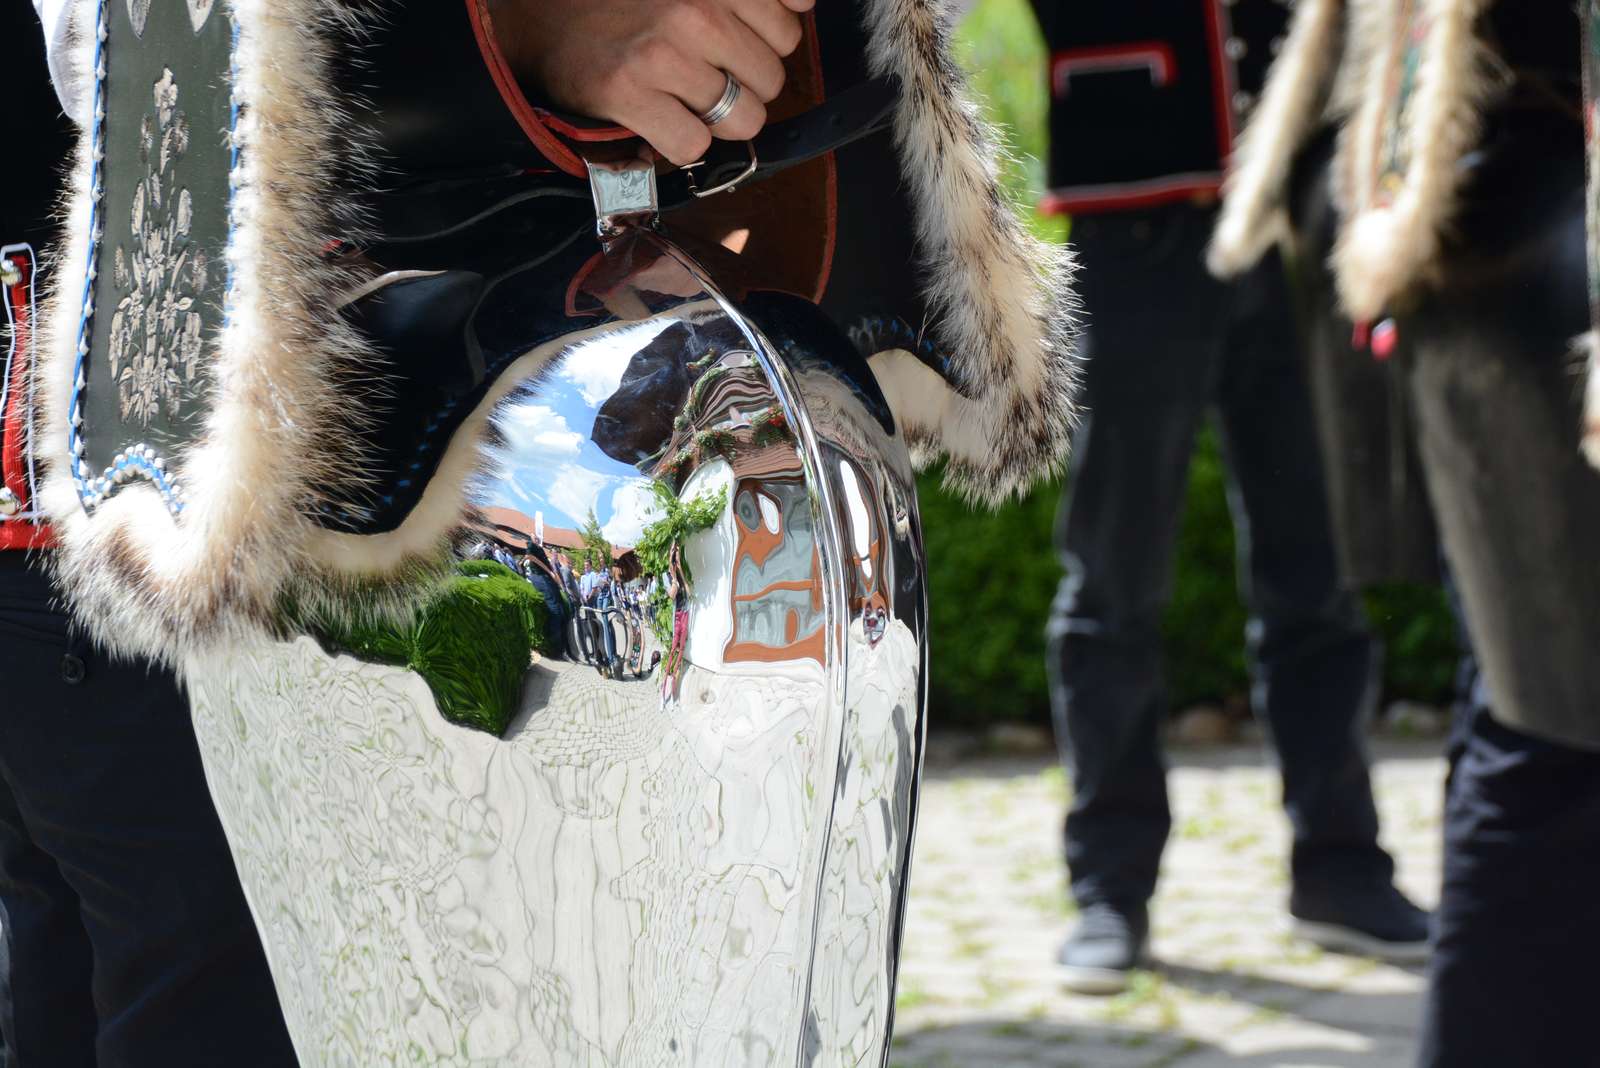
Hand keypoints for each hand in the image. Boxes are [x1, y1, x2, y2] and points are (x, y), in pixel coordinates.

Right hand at [490, 0, 814, 166]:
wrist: (537, 12)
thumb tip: (804, 2)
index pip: (790, 24)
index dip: (765, 41)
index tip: (734, 40)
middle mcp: (695, 6)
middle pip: (771, 77)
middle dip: (743, 82)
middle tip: (701, 70)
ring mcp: (663, 52)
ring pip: (743, 118)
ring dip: (717, 119)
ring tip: (683, 96)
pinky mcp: (629, 92)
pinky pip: (694, 146)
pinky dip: (680, 143)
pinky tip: (659, 116)